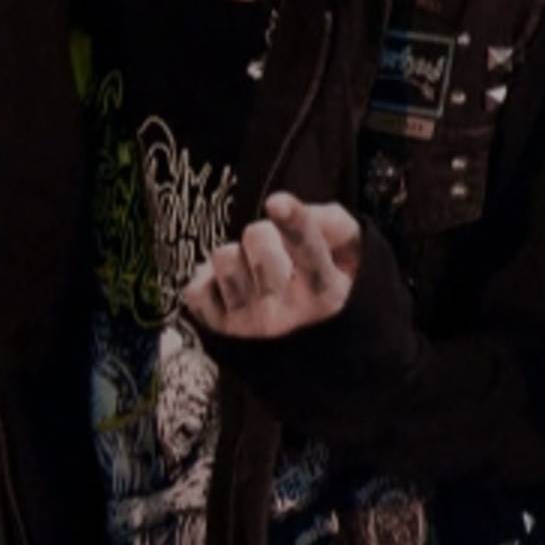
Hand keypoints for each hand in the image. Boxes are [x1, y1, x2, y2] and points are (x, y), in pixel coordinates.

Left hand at [181, 193, 364, 339]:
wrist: (305, 341)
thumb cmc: (325, 284)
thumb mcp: (348, 254)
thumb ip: (331, 223)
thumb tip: (285, 207)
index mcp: (325, 292)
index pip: (308, 249)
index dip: (293, 221)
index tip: (277, 202)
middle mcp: (287, 313)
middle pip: (258, 237)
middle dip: (264, 232)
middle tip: (274, 249)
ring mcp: (250, 323)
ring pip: (223, 256)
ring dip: (236, 256)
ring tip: (253, 271)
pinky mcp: (219, 330)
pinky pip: (195, 288)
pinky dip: (209, 281)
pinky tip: (231, 289)